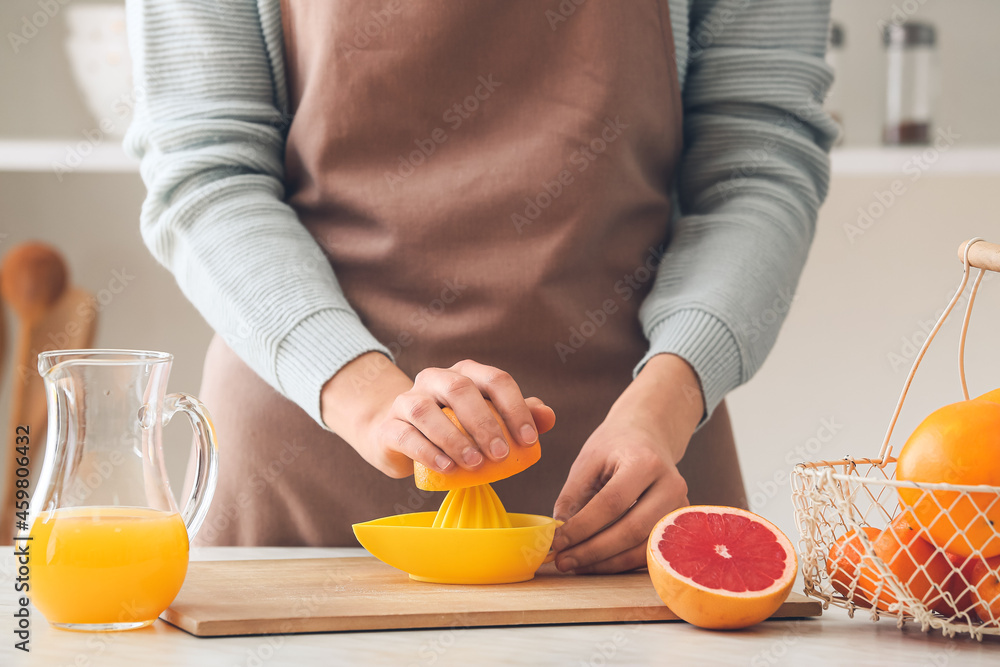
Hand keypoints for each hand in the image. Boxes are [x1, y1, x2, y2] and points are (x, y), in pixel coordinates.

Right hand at [321, 353, 555, 477]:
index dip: (515, 407)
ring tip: (475, 464)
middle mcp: (435, 378)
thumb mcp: (488, 420)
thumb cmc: (454, 428)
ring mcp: (407, 400)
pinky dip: (427, 451)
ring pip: (427, 410)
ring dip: (454, 437)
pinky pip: (406, 434)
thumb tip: (548, 416)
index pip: (494, 379)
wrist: (400, 438)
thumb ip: (519, 416)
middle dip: (484, 422)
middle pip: (460, 389)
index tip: (528, 440)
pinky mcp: (389, 426)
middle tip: (502, 454)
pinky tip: (447, 468)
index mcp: (465, 373)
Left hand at [551, 354, 702, 573]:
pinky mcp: (678, 524)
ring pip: (644, 548)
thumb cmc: (614, 447)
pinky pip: (649, 551)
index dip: (582, 527)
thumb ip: (572, 497)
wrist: (647, 435)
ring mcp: (679, 507)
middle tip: (564, 561)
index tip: (556, 542)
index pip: (612, 503)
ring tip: (576, 565)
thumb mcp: (588, 462)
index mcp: (645, 462)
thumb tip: (558, 536)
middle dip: (594, 551)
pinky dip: (621, 562)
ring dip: (607, 563)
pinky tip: (597, 562)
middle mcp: (670, 485)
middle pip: (632, 530)